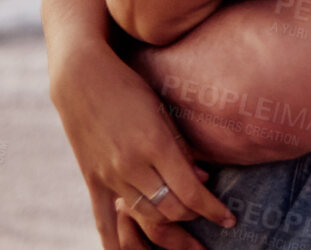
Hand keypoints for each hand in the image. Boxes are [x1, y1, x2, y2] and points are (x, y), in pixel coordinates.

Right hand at [49, 37, 236, 249]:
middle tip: (209, 217)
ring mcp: (110, 175)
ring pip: (146, 215)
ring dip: (169, 223)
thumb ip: (181, 147)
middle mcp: (132, 165)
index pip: (191, 192)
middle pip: (171, 208)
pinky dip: (117, 244)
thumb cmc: (128, 86)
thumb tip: (202, 178)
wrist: (81, 77)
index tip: (229, 219)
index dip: (213, 210)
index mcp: (155, 144)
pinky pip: (104, 221)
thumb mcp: (161, 110)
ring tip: (184, 226)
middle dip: (194, 216)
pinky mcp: (92, 179)